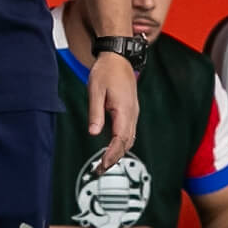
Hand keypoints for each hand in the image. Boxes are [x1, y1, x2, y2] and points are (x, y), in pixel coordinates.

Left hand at [86, 52, 139, 172]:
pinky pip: (128, 132)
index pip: (120, 139)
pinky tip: (112, 149)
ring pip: (129, 139)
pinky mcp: (131, 111)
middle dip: (114, 158)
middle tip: (99, 170)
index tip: (102, 165)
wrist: (118, 56)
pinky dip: (121, 143)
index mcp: (124, 110)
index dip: (112, 154)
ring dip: (118, 152)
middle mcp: (132, 113)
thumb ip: (96, 113)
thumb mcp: (95, 90)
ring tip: (104, 164)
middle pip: (126, 142)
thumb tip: (94, 133)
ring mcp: (133, 112)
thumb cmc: (106, 71)